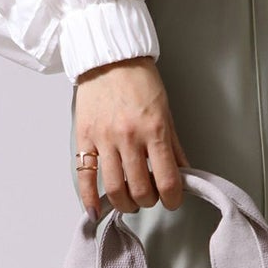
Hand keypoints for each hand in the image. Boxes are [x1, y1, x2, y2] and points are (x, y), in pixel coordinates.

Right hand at [73, 56, 191, 213]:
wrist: (109, 57)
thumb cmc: (138, 80)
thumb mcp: (166, 112)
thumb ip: (174, 146)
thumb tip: (184, 172)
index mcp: (153, 130)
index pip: (167, 180)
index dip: (173, 198)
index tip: (173, 200)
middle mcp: (128, 137)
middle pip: (140, 189)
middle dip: (149, 201)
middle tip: (152, 196)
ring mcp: (104, 139)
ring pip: (114, 188)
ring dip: (125, 203)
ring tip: (131, 200)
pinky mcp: (84, 138)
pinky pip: (84, 176)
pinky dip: (89, 198)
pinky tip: (96, 210)